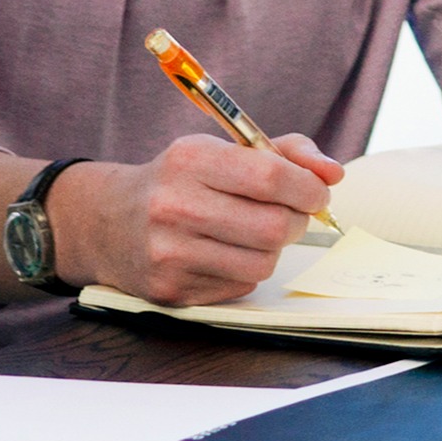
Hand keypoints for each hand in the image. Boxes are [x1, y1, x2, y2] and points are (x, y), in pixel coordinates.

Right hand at [59, 133, 343, 304]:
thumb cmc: (180, 181)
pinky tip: (223, 253)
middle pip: (273, 227)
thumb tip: (333, 174)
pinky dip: (244, 271)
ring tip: (252, 233)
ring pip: (262, 264)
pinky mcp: (171, 290)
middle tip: (290, 214)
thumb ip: (285, 152)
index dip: (309, 188)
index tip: (316, 191)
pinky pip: (239, 287)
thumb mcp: (222, 149)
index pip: (271, 177)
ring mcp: (170, 253)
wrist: (108, 222)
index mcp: (190, 160)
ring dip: (271, 250)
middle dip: (296, 221)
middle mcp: (175, 206)